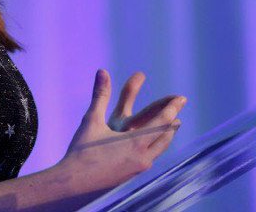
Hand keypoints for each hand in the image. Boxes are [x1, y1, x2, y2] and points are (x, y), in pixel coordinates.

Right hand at [60, 69, 185, 191]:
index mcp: (136, 142)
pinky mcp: (132, 177)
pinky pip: (150, 158)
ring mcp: (138, 169)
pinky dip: (155, 147)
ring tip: (170, 128)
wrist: (74, 184)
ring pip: (159, 149)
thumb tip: (102, 71)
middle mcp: (142, 157)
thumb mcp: (92, 120)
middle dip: (172, 121)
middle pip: (165, 136)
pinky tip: (152, 147)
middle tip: (177, 111)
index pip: (162, 121)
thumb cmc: (82, 151)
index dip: (172, 107)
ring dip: (166, 136)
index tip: (181, 98)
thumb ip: (100, 95)